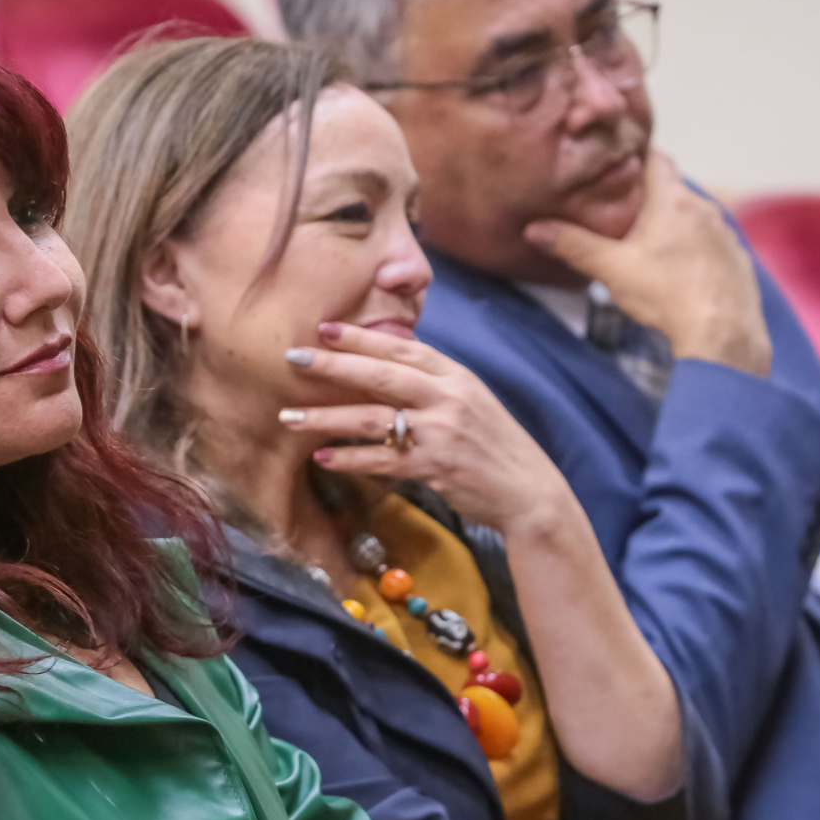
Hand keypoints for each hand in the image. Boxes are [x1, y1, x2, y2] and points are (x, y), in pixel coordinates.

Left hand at [281, 321, 572, 534]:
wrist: (529, 490)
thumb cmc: (494, 445)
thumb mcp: (470, 401)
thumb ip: (432, 384)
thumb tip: (385, 368)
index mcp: (456, 375)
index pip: (402, 348)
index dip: (361, 337)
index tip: (324, 328)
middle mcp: (448, 397)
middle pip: (381, 375)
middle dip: (333, 365)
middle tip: (293, 358)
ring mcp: (442, 432)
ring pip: (373, 418)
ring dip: (327, 417)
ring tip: (289, 416)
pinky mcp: (436, 467)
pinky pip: (383, 460)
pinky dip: (350, 458)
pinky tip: (323, 457)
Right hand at [522, 151, 770, 375]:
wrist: (722, 336)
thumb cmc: (667, 297)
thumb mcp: (612, 270)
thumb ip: (574, 246)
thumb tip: (535, 229)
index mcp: (673, 200)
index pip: (656, 157)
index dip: (637, 159)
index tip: (619, 169)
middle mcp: (705, 208)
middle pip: (674, 190)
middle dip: (651, 199)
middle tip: (625, 216)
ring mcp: (726, 233)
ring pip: (694, 218)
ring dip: (675, 227)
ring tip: (652, 249)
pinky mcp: (738, 258)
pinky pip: (713, 244)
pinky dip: (697, 251)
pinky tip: (683, 274)